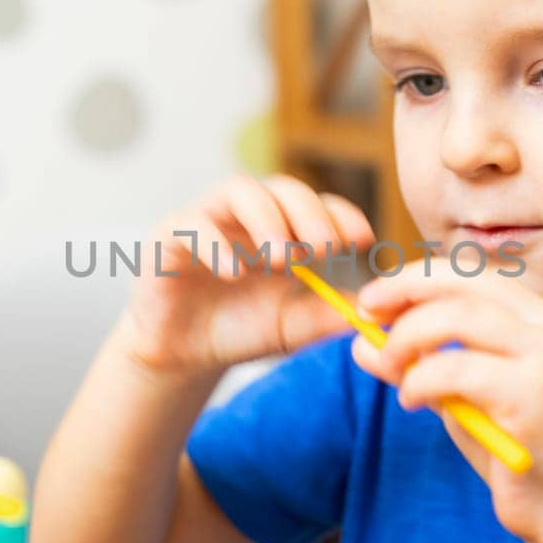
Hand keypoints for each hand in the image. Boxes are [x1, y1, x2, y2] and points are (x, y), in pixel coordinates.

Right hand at [119, 174, 375, 376]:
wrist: (183, 355)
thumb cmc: (240, 330)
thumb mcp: (292, 326)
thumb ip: (327, 316)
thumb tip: (373, 310)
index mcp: (283, 229)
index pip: (319, 204)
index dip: (342, 214)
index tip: (363, 241)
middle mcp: (247, 216)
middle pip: (283, 187)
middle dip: (309, 213)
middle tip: (323, 250)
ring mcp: (209, 219)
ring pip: (238, 190)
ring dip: (266, 217)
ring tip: (281, 258)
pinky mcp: (169, 237)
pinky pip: (192, 224)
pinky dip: (215, 243)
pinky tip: (235, 272)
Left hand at [350, 262, 542, 542]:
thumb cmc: (513, 449)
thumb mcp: (457, 398)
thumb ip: (418, 366)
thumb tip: (362, 343)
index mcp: (539, 318)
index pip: (469, 276)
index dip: (415, 280)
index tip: (372, 300)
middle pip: (462, 285)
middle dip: (404, 293)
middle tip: (365, 318)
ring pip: (457, 318)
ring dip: (408, 339)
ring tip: (394, 372)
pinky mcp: (534, 393)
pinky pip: (457, 368)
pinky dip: (420, 379)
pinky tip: (412, 401)